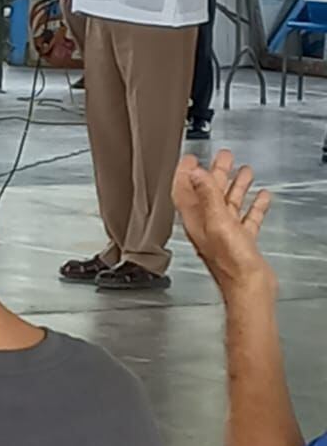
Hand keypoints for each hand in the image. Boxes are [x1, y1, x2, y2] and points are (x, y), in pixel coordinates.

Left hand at [173, 150, 274, 295]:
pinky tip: (260, 197)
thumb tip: (196, 174)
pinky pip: (246, 218)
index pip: (184, 191)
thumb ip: (207, 197)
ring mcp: (225, 234)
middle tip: (222, 157)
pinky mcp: (241, 241)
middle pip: (209, 193)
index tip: (190, 158)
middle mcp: (208, 226)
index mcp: (196, 221)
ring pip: (228, 203)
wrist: (249, 288)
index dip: (186, 173)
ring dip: (235, 186)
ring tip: (243, 170)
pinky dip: (253, 206)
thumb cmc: (230, 263)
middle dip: (216, 173)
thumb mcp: (217, 223)